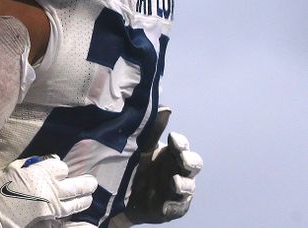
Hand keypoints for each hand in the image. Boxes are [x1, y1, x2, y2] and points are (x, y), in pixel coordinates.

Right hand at [0, 155, 96, 227]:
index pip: (62, 167)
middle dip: (86, 183)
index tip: (57, 169)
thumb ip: (28, 166)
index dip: (60, 168)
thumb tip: (42, 162)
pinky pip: (66, 215)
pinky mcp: (48, 220)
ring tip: (89, 197)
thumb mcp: (9, 170)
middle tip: (92, 183)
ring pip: (77, 202)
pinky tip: (76, 212)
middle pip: (78, 185)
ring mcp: (51, 207)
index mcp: (39, 173)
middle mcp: (51, 189)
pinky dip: (73, 213)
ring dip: (84, 199)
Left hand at [115, 107, 202, 225]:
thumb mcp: (139, 147)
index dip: (180, 143)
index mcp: (171, 154)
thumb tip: (165, 108)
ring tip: (175, 182)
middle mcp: (178, 170)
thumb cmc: (136, 165)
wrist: (121, 194)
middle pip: (193, 164)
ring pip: (188, 186)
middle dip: (190, 161)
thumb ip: (152, 130)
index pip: (182, 146)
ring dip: (184, 184)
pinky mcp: (172, 207)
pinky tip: (165, 205)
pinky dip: (173, 205)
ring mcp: (177, 190)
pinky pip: (177, 207)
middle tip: (182, 159)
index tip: (172, 139)